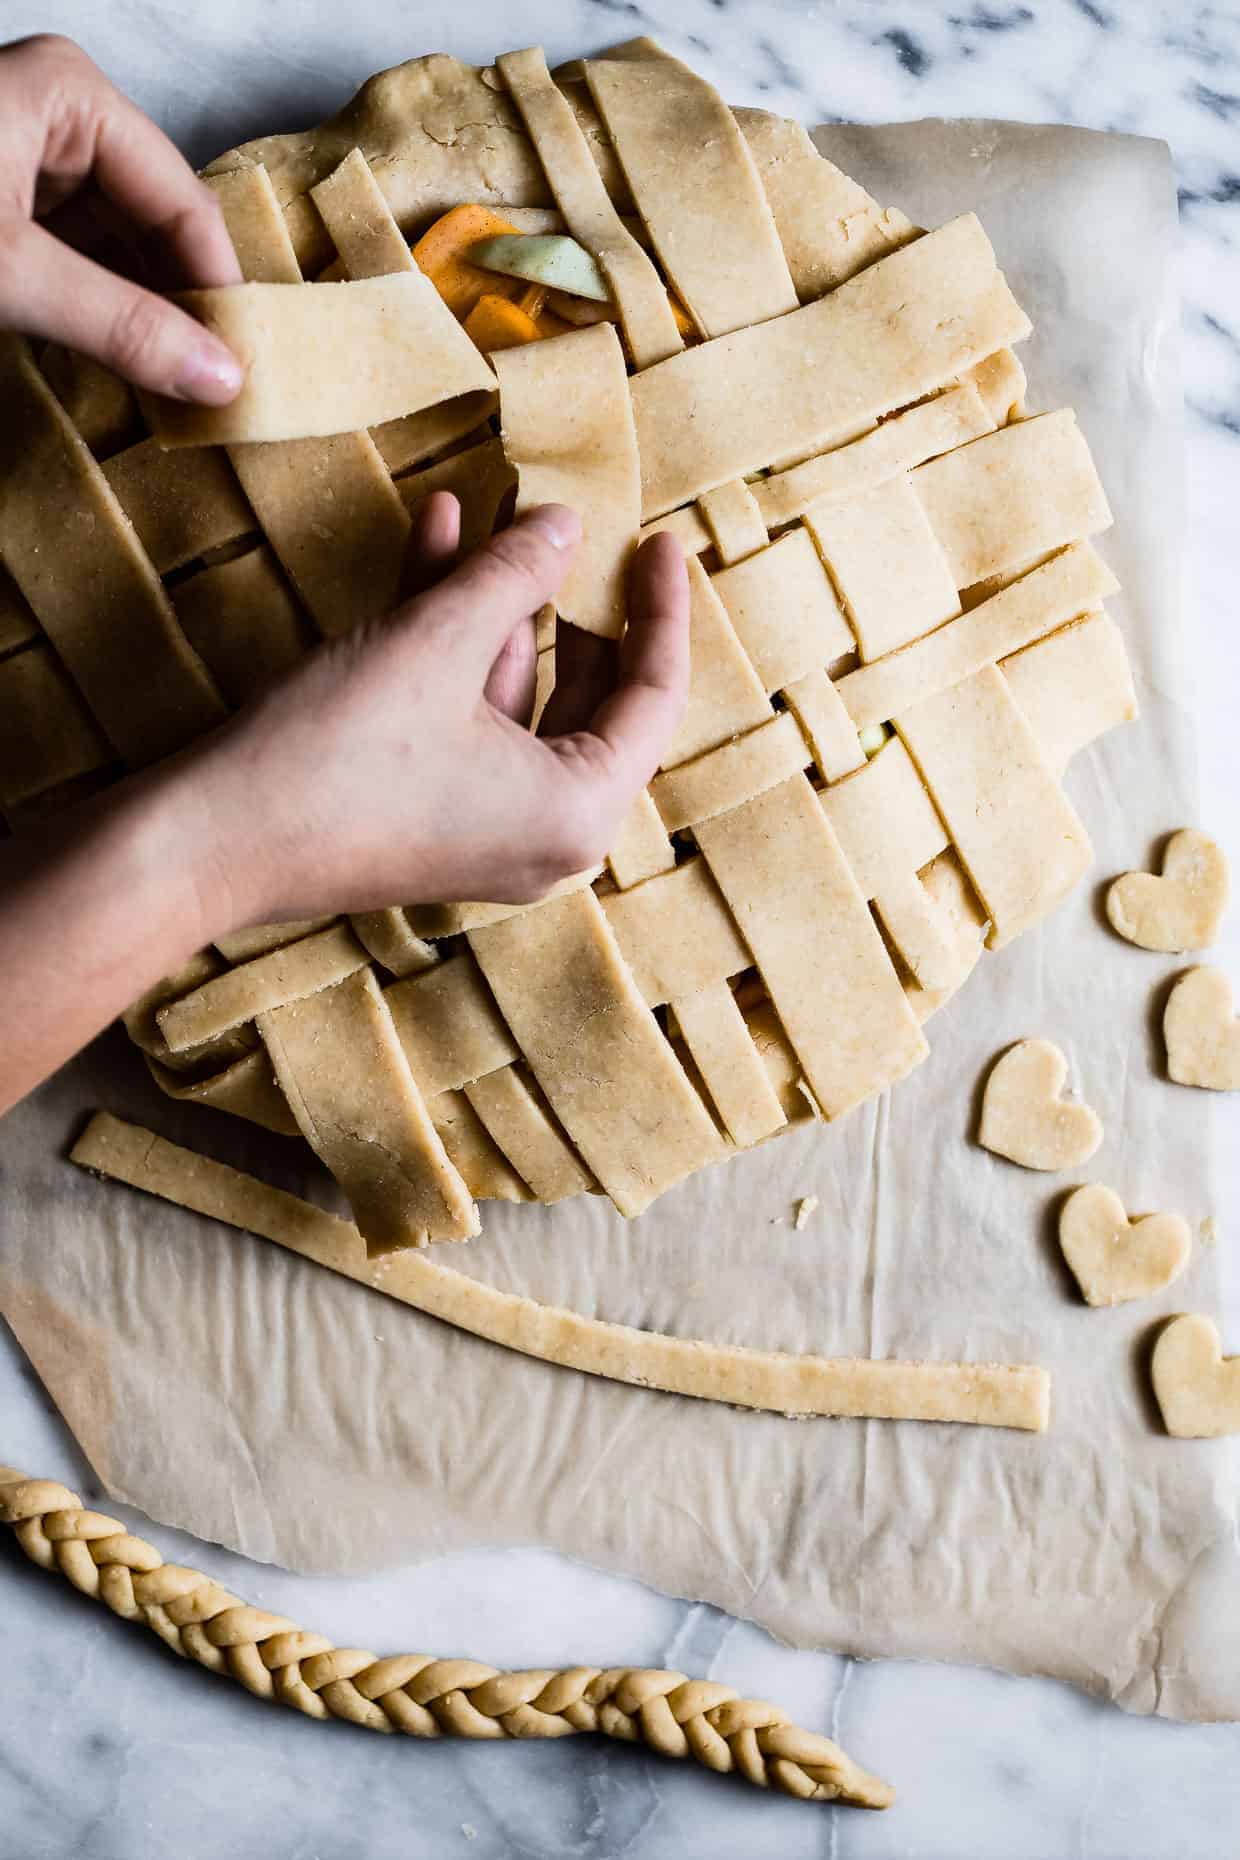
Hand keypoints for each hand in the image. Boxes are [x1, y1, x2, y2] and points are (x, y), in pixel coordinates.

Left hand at [0, 33, 241, 400]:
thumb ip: (124, 329)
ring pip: (117, 243)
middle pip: (154, 219)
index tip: (247, 368)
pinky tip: (121, 358)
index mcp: (73, 97)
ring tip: (177, 384)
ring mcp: (25, 152)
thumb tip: (220, 378)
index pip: (182, 202)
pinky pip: (75, 253)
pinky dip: (99, 307)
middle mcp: (57, 111)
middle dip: (181, 304)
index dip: (218, 289)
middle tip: (218, 386)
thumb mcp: (13, 278)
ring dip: (144, 314)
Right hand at [184, 496, 689, 925]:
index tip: (659, 540)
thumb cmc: (337, 753)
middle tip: (578, 528)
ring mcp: (488, 830)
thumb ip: (515, 575)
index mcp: (579, 811)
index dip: (659, 607)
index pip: (653, 695)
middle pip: (590, 697)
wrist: (214, 839)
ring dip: (496, 605)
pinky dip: (454, 645)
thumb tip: (565, 524)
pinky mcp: (433, 815)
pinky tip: (435, 546)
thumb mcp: (438, 640)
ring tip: (489, 511)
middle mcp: (548, 836)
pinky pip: (468, 717)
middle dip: (570, 601)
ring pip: (517, 696)